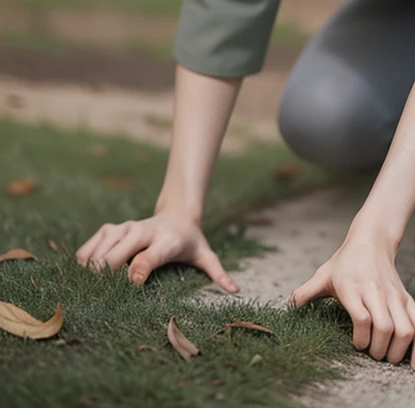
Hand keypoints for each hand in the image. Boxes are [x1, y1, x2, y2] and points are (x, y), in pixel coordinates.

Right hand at [75, 208, 238, 290]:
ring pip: (101, 247)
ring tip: (88, 290)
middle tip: (101, 298)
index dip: (138, 271)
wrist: (177, 213)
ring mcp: (125, 228)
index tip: (132, 285)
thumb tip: (235, 290)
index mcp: (166, 241)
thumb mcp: (205, 254)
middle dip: (107, 276)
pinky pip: (91, 244)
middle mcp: (142, 232)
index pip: (149, 257)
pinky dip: (84, 260)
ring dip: (92, 269)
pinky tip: (83, 275)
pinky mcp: (112, 228)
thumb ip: (217, 272)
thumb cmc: (190, 241)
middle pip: (117, 254)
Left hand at [287, 234, 414, 372]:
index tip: (357, 345)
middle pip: (389, 328)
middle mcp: (379, 293)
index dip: (362, 338)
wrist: (371, 239)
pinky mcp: (409, 302)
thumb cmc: (345, 261)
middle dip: (383, 352)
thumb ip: (305, 292)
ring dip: (410, 352)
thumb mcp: (323, 274)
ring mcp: (398, 298)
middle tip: (376, 357)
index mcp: (356, 288)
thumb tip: (284, 307)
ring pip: (411, 328)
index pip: (365, 318)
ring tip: (407, 367)